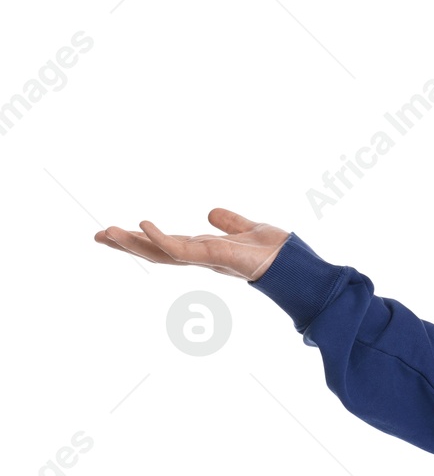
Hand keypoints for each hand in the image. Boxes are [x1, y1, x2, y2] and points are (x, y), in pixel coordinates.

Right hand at [94, 207, 289, 282]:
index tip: (118, 232)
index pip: (166, 245)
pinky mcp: (210, 256)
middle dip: (126, 245)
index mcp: (204, 250)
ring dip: (132, 243)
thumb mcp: (247, 228)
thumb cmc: (275, 250)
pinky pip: (179, 248)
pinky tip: (142, 225)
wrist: (293, 262)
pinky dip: (159, 237)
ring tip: (106, 232)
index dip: (142, 239)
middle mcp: (199, 257)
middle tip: (97, 235)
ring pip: (159, 252)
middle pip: (155, 251)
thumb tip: (211, 213)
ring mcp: (202, 258)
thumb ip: (229, 222)